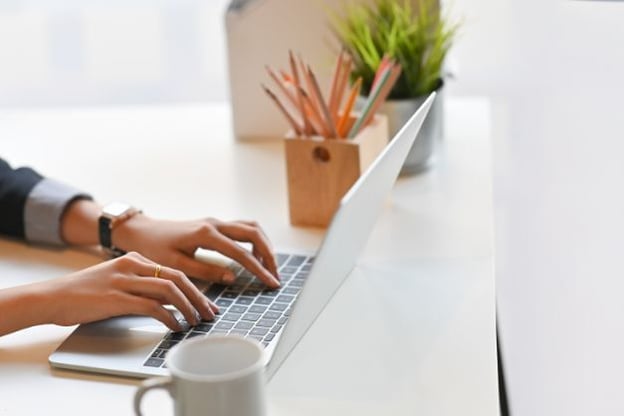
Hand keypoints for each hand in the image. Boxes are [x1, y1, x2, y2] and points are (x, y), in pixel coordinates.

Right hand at [37, 252, 217, 330]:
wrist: (51, 296)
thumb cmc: (84, 293)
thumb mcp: (118, 281)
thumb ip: (143, 286)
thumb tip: (171, 301)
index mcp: (135, 259)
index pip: (175, 271)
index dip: (195, 288)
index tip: (207, 303)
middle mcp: (132, 265)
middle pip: (178, 277)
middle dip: (198, 297)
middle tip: (210, 313)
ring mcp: (124, 280)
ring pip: (169, 289)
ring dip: (187, 307)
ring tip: (195, 322)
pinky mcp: (116, 298)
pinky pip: (152, 306)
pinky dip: (169, 317)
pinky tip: (175, 326)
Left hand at [113, 216, 280, 287]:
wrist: (142, 231)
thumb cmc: (154, 249)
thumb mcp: (177, 265)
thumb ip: (206, 271)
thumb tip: (233, 277)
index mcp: (206, 234)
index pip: (242, 253)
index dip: (259, 269)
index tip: (271, 282)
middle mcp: (215, 223)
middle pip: (254, 233)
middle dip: (269, 255)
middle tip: (275, 275)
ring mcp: (216, 221)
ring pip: (251, 228)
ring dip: (264, 245)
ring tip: (268, 266)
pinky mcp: (215, 224)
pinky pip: (243, 228)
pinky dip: (254, 241)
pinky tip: (254, 256)